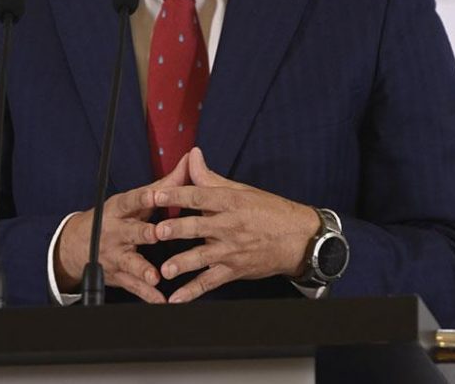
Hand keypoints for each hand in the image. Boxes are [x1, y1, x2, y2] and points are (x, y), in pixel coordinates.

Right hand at [55, 151, 190, 303]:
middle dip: (144, 233)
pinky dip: (147, 294)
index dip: (143, 198)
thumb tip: (191, 160)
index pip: (132, 200)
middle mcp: (116, 231)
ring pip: (130, 262)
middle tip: (157, 234)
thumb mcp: (134, 199)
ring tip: (155, 276)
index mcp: (121, 209)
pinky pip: (134, 286)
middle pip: (131, 231)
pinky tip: (160, 300)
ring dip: (143, 269)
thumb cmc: (116, 217)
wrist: (80, 244)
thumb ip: (165, 184)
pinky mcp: (119, 275)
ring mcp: (116, 254)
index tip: (154, 195)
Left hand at [152, 147, 320, 302]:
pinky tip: (174, 299)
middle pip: (198, 226)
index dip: (176, 195)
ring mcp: (232, 250)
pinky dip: (192, 292)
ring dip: (183, 263)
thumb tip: (191, 155)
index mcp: (230, 201)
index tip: (155, 194)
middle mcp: (229, 226)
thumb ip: (210, 177)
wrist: (299, 239)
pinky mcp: (234, 270)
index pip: (199, 195)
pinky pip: (210, 282)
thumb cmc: (268, 210)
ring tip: (165, 270)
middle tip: (157, 232)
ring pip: (203, 257)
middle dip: (177, 229)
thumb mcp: (241, 190)